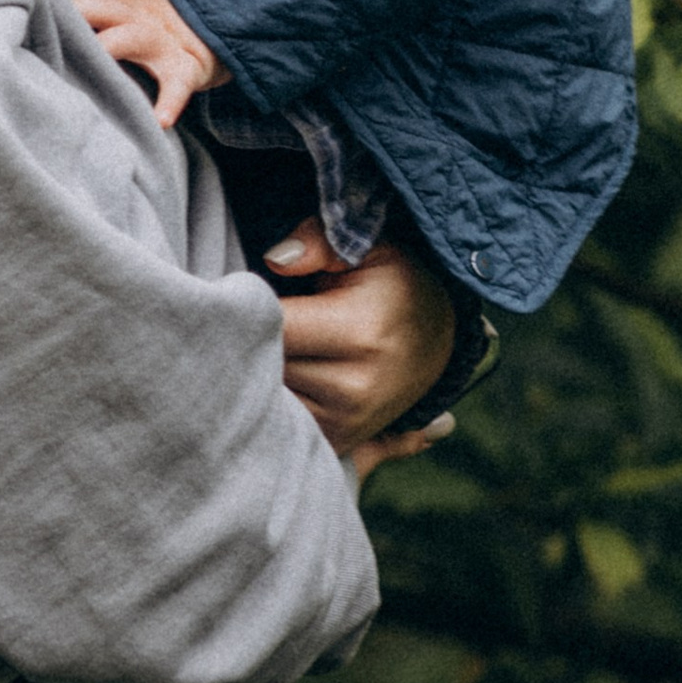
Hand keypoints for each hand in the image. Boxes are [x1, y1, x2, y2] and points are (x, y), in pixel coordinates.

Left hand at [55, 0, 227, 131]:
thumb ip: (82, 3)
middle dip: (71, 12)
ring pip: (130, 38)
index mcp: (114, 4)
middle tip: (39, 22)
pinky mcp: (184, 69)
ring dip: (110, 47)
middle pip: (97, 7)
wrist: (210, 33)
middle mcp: (133, 17)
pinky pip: (177, 86)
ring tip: (94, 60)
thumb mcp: (118, 8)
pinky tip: (160, 121)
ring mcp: (159, 42)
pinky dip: (170, 103)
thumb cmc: (146, 28)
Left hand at [267, 226, 456, 480]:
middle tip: (248, 316)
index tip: (243, 292)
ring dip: (257, 369)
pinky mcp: (337, 441)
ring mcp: (345, 422)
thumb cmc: (394, 285)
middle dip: (247, 337)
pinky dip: (272, 396)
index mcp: (359, 333)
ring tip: (273, 342)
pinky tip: (281, 372)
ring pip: (264, 393)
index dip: (245, 304)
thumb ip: (318, 241)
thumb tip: (274, 259)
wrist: (438, 339)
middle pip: (260, 362)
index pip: (267, 323)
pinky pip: (279, 420)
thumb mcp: (368, 248)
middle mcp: (353, 387)